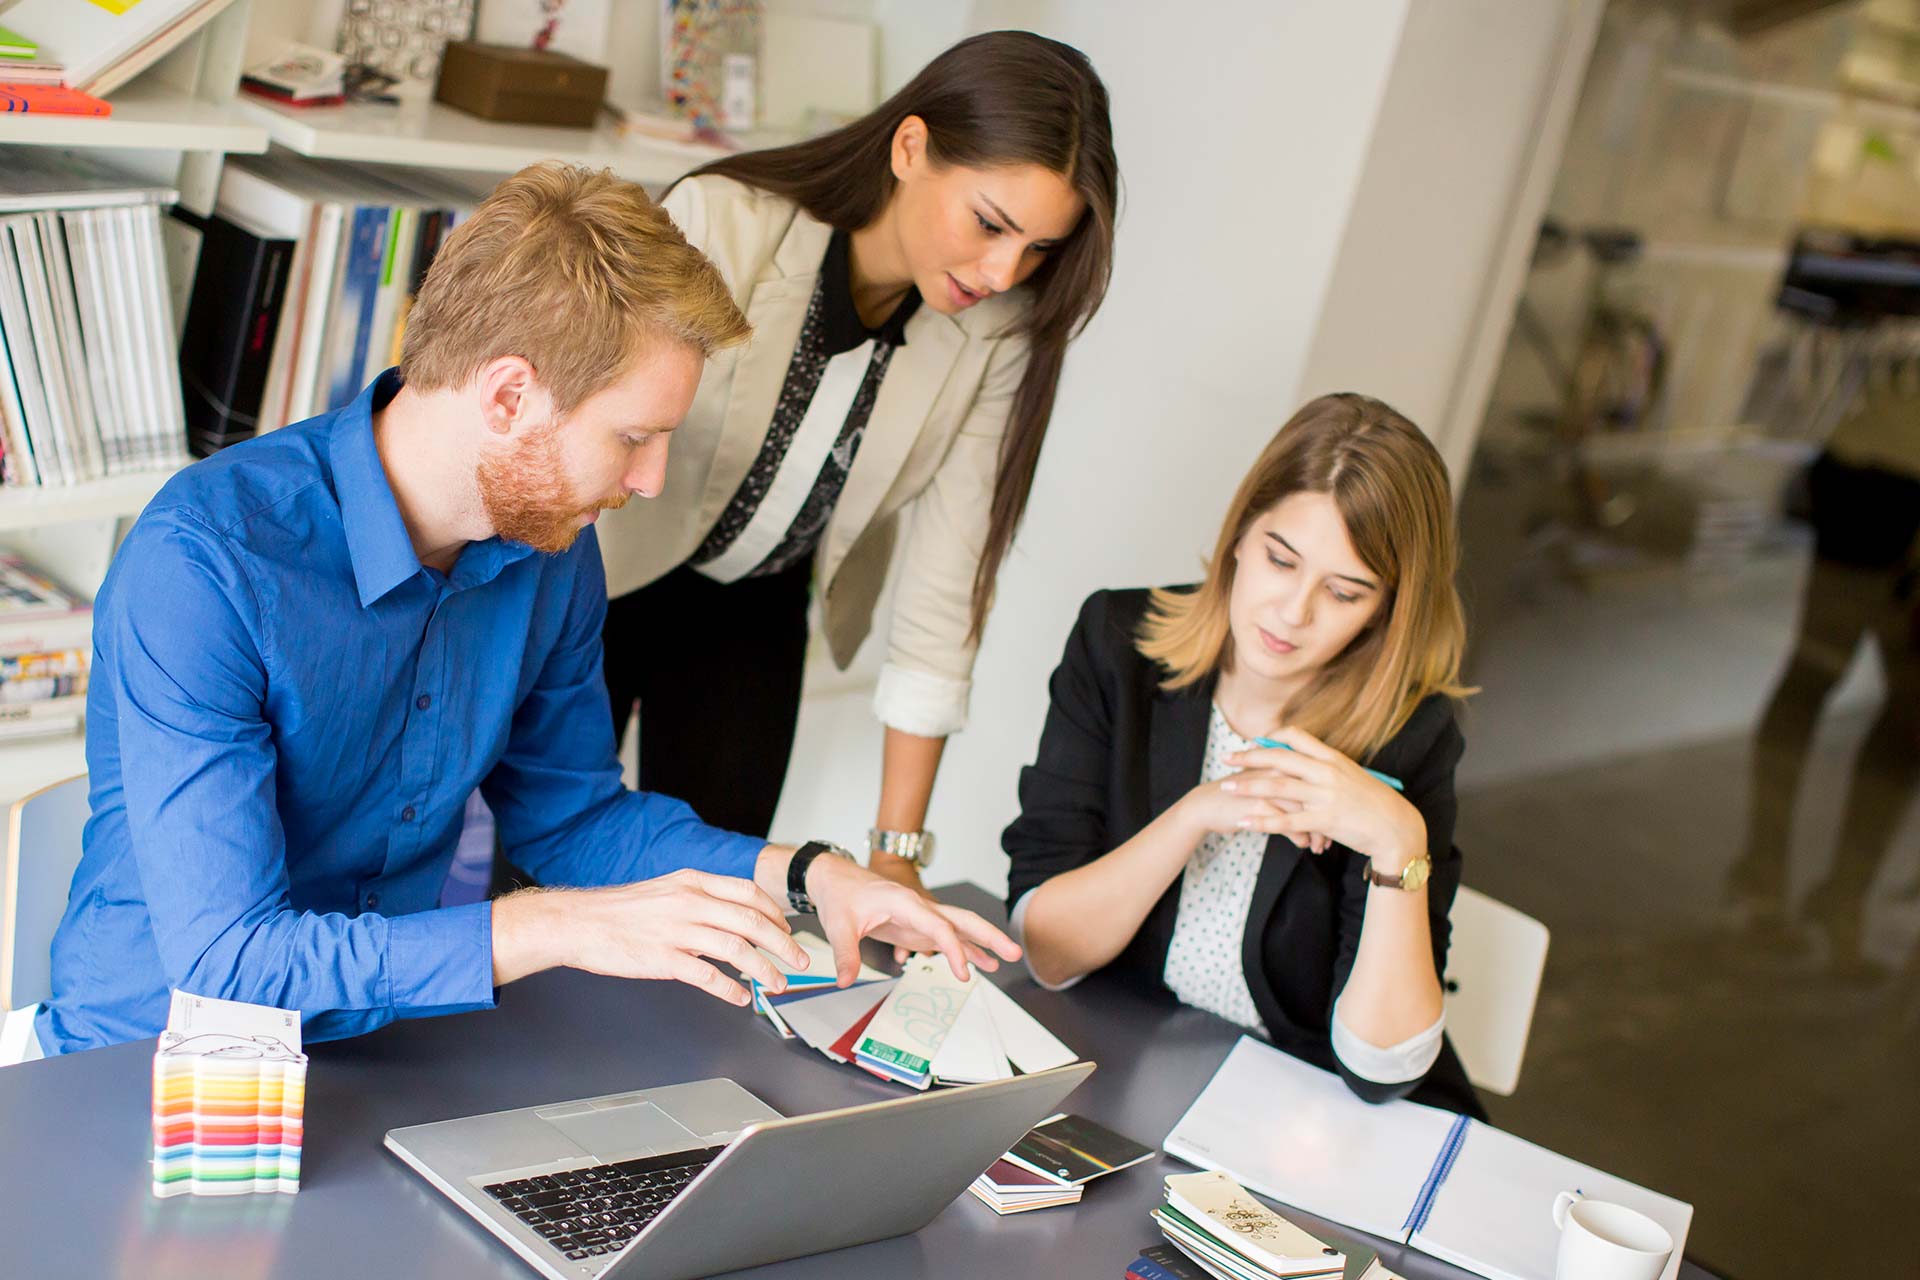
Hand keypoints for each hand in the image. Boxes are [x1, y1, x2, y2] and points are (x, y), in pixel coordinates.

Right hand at [493, 869, 809, 1006]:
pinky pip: (708, 976)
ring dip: (764, 969)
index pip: (748, 894)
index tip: (787, 929)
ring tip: (777, 985)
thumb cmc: (618, 911)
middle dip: (783, 944)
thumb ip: (697, 898)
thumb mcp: (664, 889)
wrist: (578, 923)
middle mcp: (690, 902)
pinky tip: (740, 998)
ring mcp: (679, 931)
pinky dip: (730, 989)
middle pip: (752, 922)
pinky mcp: (665, 959)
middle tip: (800, 961)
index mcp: (692, 882)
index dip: (774, 914)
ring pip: (738, 949)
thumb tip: (729, 915)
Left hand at [805, 853, 1021, 984]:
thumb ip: (845, 954)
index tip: (963, 975)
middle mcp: (920, 907)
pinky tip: (982, 963)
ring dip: (983, 944)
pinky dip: (965, 949)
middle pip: (963, 920)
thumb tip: (845, 981)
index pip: (940, 927)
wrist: (834, 879)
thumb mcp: (838, 925)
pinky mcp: (916, 926)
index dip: (954, 951)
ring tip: (1006, 960)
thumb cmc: (840, 895)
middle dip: (989, 936)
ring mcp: (920, 917)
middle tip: (1014, 953)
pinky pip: (947, 937)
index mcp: (905, 903)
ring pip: (959, 928)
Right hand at [1173, 767, 1332, 853]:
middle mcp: (1279, 771)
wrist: (1208, 804)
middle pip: (1316, 794)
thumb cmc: (1242, 795)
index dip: (1331, 799)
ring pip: (1305, 810)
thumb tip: (1317, 795)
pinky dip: (1300, 837)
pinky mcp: (1258, 805)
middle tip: (1332, 835)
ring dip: (1316, 831)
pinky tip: (1304, 844)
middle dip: (1328, 818)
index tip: (1337, 818)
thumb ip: (1292, 782)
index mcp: (1285, 762)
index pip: (1318, 778)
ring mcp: (1269, 787)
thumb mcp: (1269, 783)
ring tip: (1319, 845)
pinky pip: (1288, 824)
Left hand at [1225, 727, 1424, 866]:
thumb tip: (1305, 767)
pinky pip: (1287, 820)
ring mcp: (1326, 796)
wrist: (1397, 828)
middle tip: (1227, 758)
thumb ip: (1328, 771)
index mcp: (1334, 758)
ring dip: (1249, 786)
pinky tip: (1245, 822)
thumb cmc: (1376, 804)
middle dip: (1250, 757)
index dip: (1272, 737)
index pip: (1298, 736)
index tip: (1254, 741)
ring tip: (1226, 787)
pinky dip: (1263, 821)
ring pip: (1279, 787)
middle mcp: (1328, 772)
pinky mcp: (1325, 820)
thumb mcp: (1353, 777)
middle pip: (1281, 758)